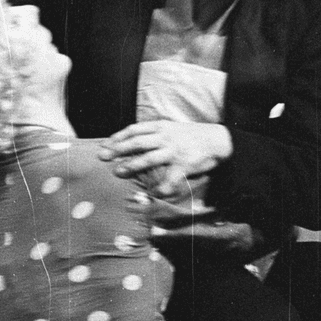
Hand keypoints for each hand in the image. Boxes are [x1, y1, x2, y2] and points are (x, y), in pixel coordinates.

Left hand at [98, 121, 232, 196]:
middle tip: (102, 156)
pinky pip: (169, 179)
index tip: (104, 144)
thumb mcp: (172, 128)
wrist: (217, 140)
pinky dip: (160, 188)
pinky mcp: (183, 165)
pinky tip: (152, 194)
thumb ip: (155, 134)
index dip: (118, 137)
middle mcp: (165, 137)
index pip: (134, 130)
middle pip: (137, 142)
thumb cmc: (192, 136)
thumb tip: (134, 141)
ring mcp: (174, 151)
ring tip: (117, 172)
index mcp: (161, 126)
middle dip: (117, 149)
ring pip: (149, 158)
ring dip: (131, 166)